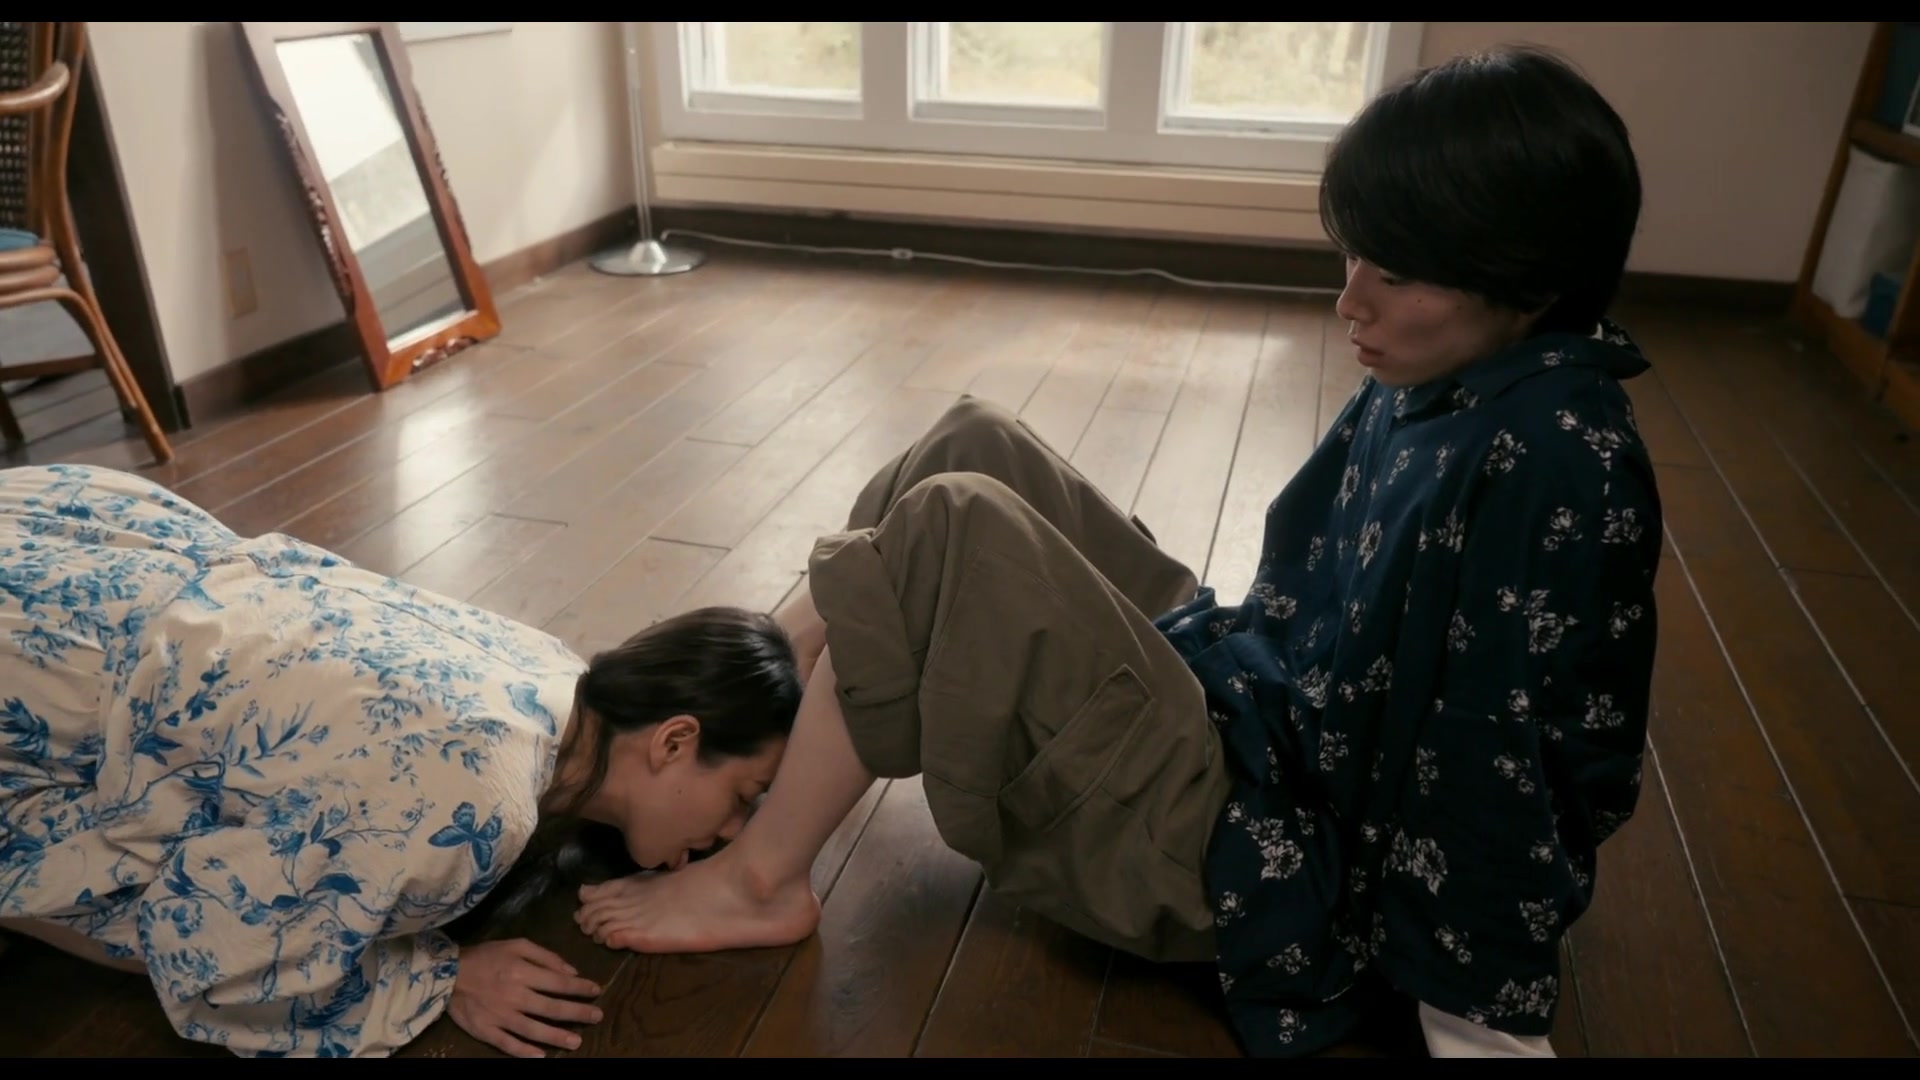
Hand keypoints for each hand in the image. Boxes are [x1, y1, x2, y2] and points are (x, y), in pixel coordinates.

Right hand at [448, 938, 604, 1057]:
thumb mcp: (517, 945)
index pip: (559, 982)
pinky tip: (541, 1056)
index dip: (580, 988)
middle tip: (597, 1017)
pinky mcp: (486, 1031)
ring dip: (557, 1037)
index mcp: (522, 972)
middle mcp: (514, 996)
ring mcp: (500, 1016)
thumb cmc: (486, 956)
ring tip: (577, 1042)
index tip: (596, 990)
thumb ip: (545, 956)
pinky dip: (525, 1052)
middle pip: (552, 1008)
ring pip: (534, 1030)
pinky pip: (508, 1045)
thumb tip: (571, 971)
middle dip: (578, 1013)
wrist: (447, 974)